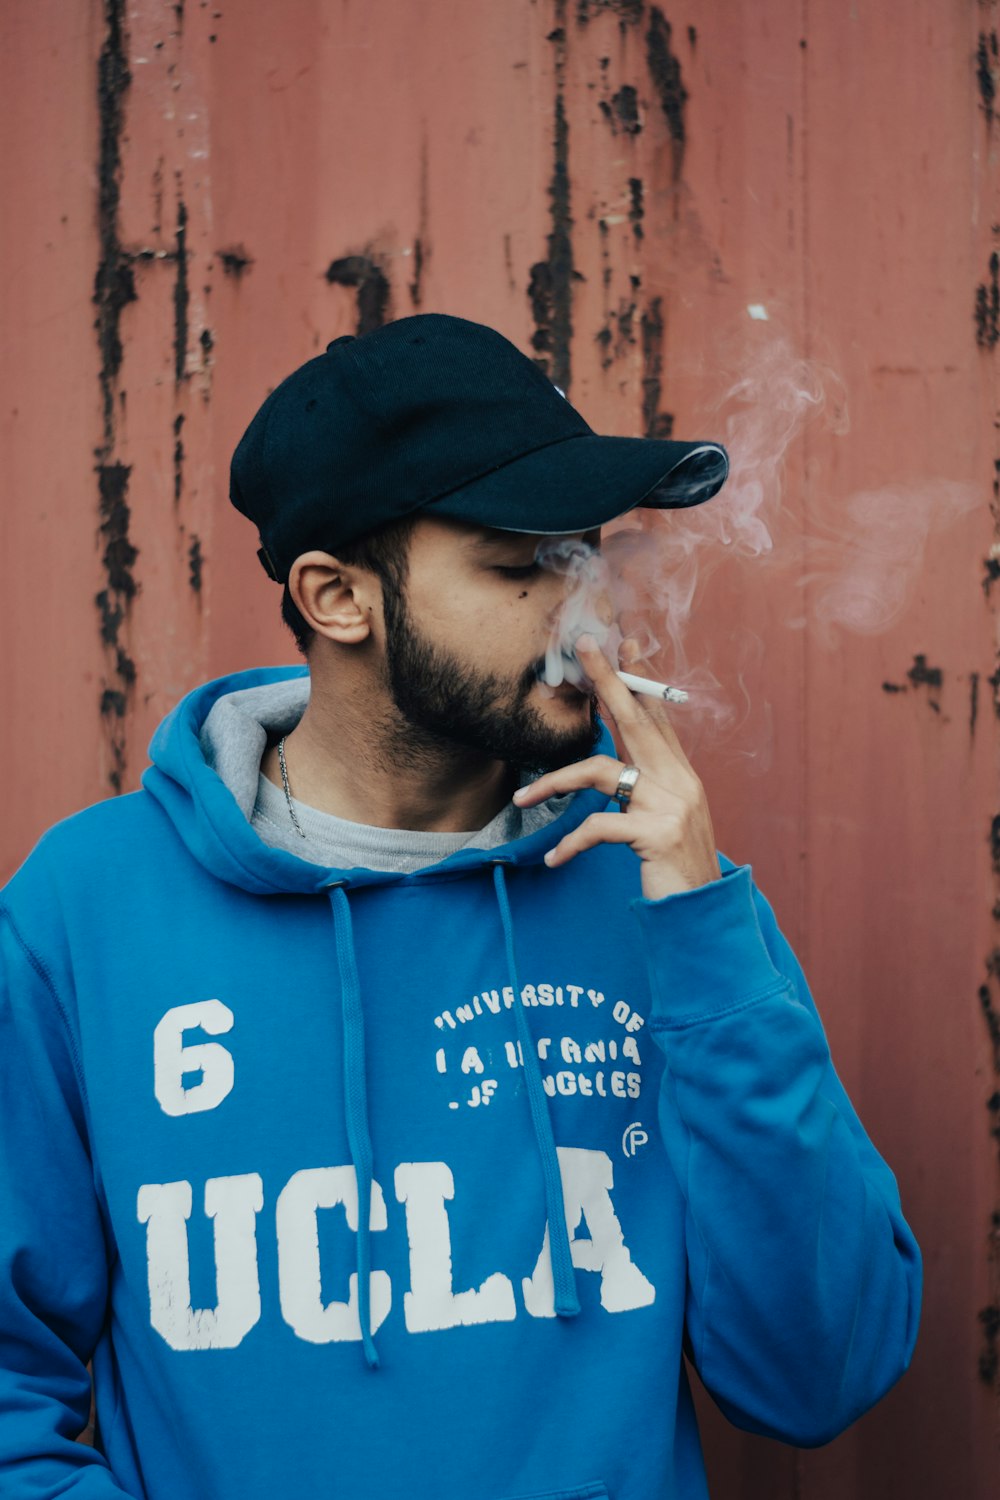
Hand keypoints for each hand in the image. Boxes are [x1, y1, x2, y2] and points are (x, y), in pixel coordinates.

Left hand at [514, 636, 721, 900]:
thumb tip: (616, 770)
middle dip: (608, 680)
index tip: (623, 643)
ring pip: (600, 771)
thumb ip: (645, 791)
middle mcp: (680, 782)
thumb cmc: (676, 869)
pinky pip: (598, 827)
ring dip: (554, 781)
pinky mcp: (657, 835)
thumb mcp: (665, 822)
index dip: (639, 680)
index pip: (656, 717)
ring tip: (523, 797)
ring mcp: (670, 805)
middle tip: (584, 647)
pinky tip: (553, 859)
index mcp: (681, 775)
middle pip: (635, 720)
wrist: (702, 915)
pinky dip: (570, 843)